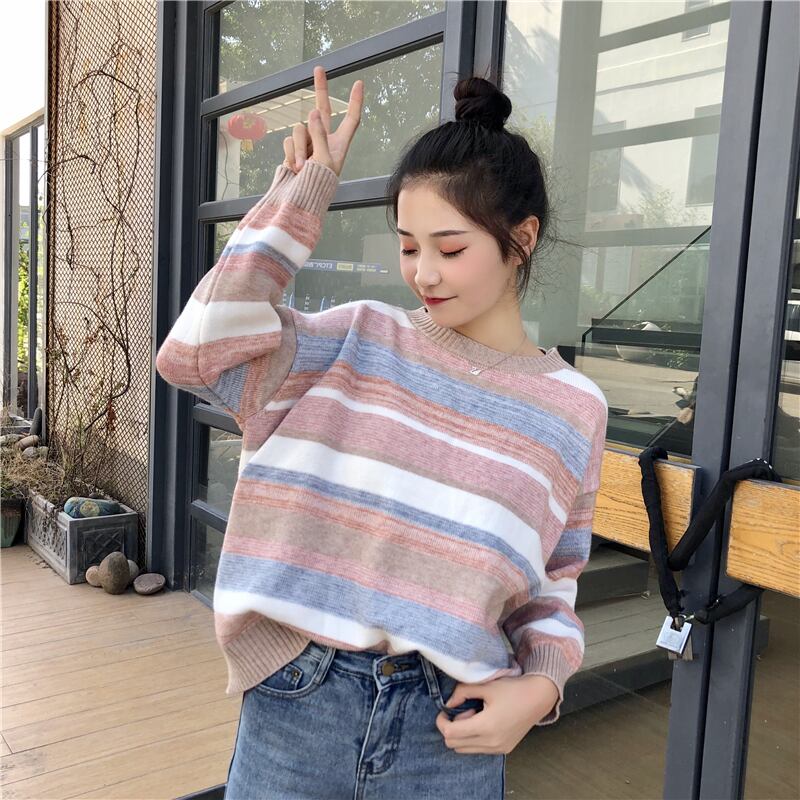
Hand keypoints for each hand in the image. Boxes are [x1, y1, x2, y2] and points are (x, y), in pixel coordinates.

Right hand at [283, 65, 362, 177]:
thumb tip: (314, 112)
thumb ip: (319, 135)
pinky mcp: (292, 149)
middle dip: (320, 89)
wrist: (298, 201)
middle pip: (324, 110)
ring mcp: (307, 144)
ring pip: (300, 128)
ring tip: (301, 167)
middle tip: (319, 68)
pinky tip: (293, 168)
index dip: (355, 102)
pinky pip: (288, 139)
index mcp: (340, 145)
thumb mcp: (323, 160)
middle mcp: (324, 141)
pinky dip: (290, 153)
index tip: (358, 84)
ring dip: (298, 148)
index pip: (351, 119)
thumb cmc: (317, 185)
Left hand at [435, 674, 559, 754]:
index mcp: (486, 726)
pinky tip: (485, 722)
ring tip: (476, 716)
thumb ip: (462, 692)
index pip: (451, 734)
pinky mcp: (503, 750)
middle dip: (452, 728)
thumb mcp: (485, 685)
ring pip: (465, 750)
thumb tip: (448, 703)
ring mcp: (498, 749)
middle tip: (465, 710)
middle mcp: (491, 743)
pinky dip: (473, 738)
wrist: (537, 698)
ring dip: (463, 734)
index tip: (444, 710)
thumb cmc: (512, 689)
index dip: (441, 722)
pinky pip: (478, 749)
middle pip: (454, 745)